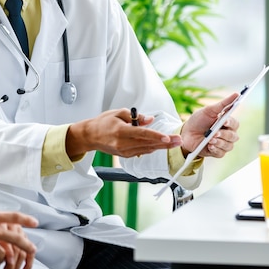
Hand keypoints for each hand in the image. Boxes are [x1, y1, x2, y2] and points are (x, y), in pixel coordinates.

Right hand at [67, 108, 181, 158]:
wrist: (91, 136)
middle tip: (178, 140)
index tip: (167, 137)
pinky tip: (160, 145)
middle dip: (165, 142)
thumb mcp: (118, 113)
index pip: (141, 133)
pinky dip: (151, 147)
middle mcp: (123, 143)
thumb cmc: (103, 122)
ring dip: (161, 146)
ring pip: (146, 149)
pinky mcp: (125, 155)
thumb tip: (150, 120)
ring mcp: (124, 151)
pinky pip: (142, 151)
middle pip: (147, 143)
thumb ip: (135, 116)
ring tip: (174, 142)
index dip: (156, 135)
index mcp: (121, 131)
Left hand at [180, 93, 239, 157]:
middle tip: (214, 133)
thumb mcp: (209, 110)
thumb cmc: (198, 121)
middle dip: (224, 134)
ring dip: (219, 142)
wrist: (186, 133)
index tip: (224, 121)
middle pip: (233, 136)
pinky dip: (215, 149)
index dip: (230, 122)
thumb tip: (236, 94)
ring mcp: (223, 144)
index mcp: (227, 123)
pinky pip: (221, 153)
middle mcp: (228, 134)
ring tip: (210, 140)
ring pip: (228, 145)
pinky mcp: (217, 152)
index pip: (235, 123)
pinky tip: (209, 146)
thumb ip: (223, 104)